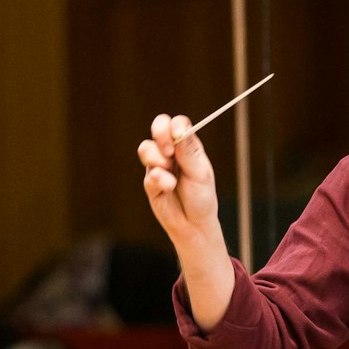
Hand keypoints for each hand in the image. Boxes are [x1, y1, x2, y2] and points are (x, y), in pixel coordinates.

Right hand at [138, 114, 220, 244]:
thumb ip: (188, 153)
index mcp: (189, 147)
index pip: (178, 124)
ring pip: (146, 148)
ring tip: (170, 174)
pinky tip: (168, 187)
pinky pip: (148, 173)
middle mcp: (172, 152)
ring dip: (157, 159)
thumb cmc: (202, 197)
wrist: (193, 225)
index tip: (177, 135)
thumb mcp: (200, 174)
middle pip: (158, 127)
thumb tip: (180, 132)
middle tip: (169, 151)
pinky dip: (158, 179)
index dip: (174, 125)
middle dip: (159, 134)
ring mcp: (159, 165)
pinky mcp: (150, 181)